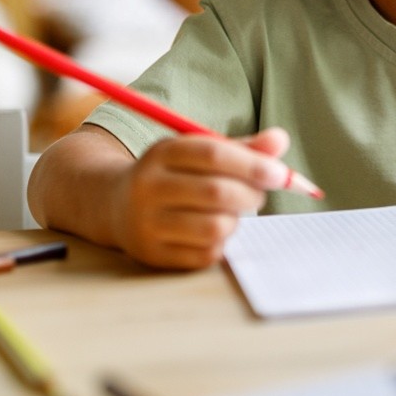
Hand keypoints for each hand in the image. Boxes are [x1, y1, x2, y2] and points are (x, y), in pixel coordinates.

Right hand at [108, 128, 290, 269]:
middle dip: (250, 195)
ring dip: (236, 221)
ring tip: (230, 213)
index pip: (213, 154)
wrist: (115, 206)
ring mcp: (147, 223)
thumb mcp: (199, 152)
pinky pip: (206, 254)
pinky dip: (221, 243)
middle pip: (216, 192)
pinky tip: (212, 231)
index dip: (252, 164)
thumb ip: (243, 148)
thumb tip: (280, 141)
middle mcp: (148, 187)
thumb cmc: (174, 175)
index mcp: (162, 153)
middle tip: (259, 195)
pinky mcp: (153, 254)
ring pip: (215, 227)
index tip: (280, 174)